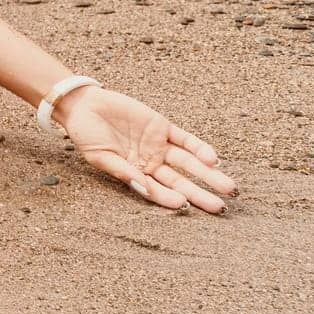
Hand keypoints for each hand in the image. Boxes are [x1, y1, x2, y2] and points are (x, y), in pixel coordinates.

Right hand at [55, 86, 237, 212]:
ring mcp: (158, 145)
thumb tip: (145, 189)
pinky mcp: (162, 126)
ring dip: (209, 174)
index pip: (158, 190)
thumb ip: (124, 172)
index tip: (185, 205)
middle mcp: (150, 162)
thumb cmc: (86, 135)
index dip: (171, 198)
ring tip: (228, 187)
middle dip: (201, 193)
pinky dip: (199, 148)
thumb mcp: (101, 157)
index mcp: (135, 174)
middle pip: (180, 181)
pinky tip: (212, 159)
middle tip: (221, 207)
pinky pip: (185, 139)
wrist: (84, 105)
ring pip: (188, 162)